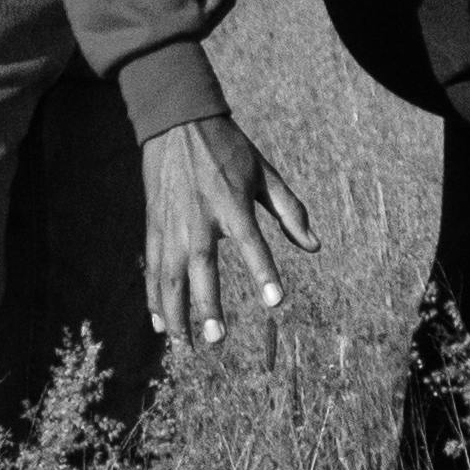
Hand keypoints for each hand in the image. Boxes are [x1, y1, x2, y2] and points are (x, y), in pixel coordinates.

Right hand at [142, 112, 319, 349]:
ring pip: (170, 278)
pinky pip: (154, 270)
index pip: (252, 244)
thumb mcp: (265, 173)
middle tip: (217, 341)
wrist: (177, 123)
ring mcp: (172, 226)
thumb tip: (315, 246)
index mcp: (232, 204)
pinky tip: (160, 324)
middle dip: (208, 308)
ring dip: (176, 314)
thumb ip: (291, 210)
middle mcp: (199, 220)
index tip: (277, 301)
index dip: (265, 273)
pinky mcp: (154, 228)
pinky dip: (155, 298)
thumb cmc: (228, 149)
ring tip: (186, 346)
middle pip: (203, 270)